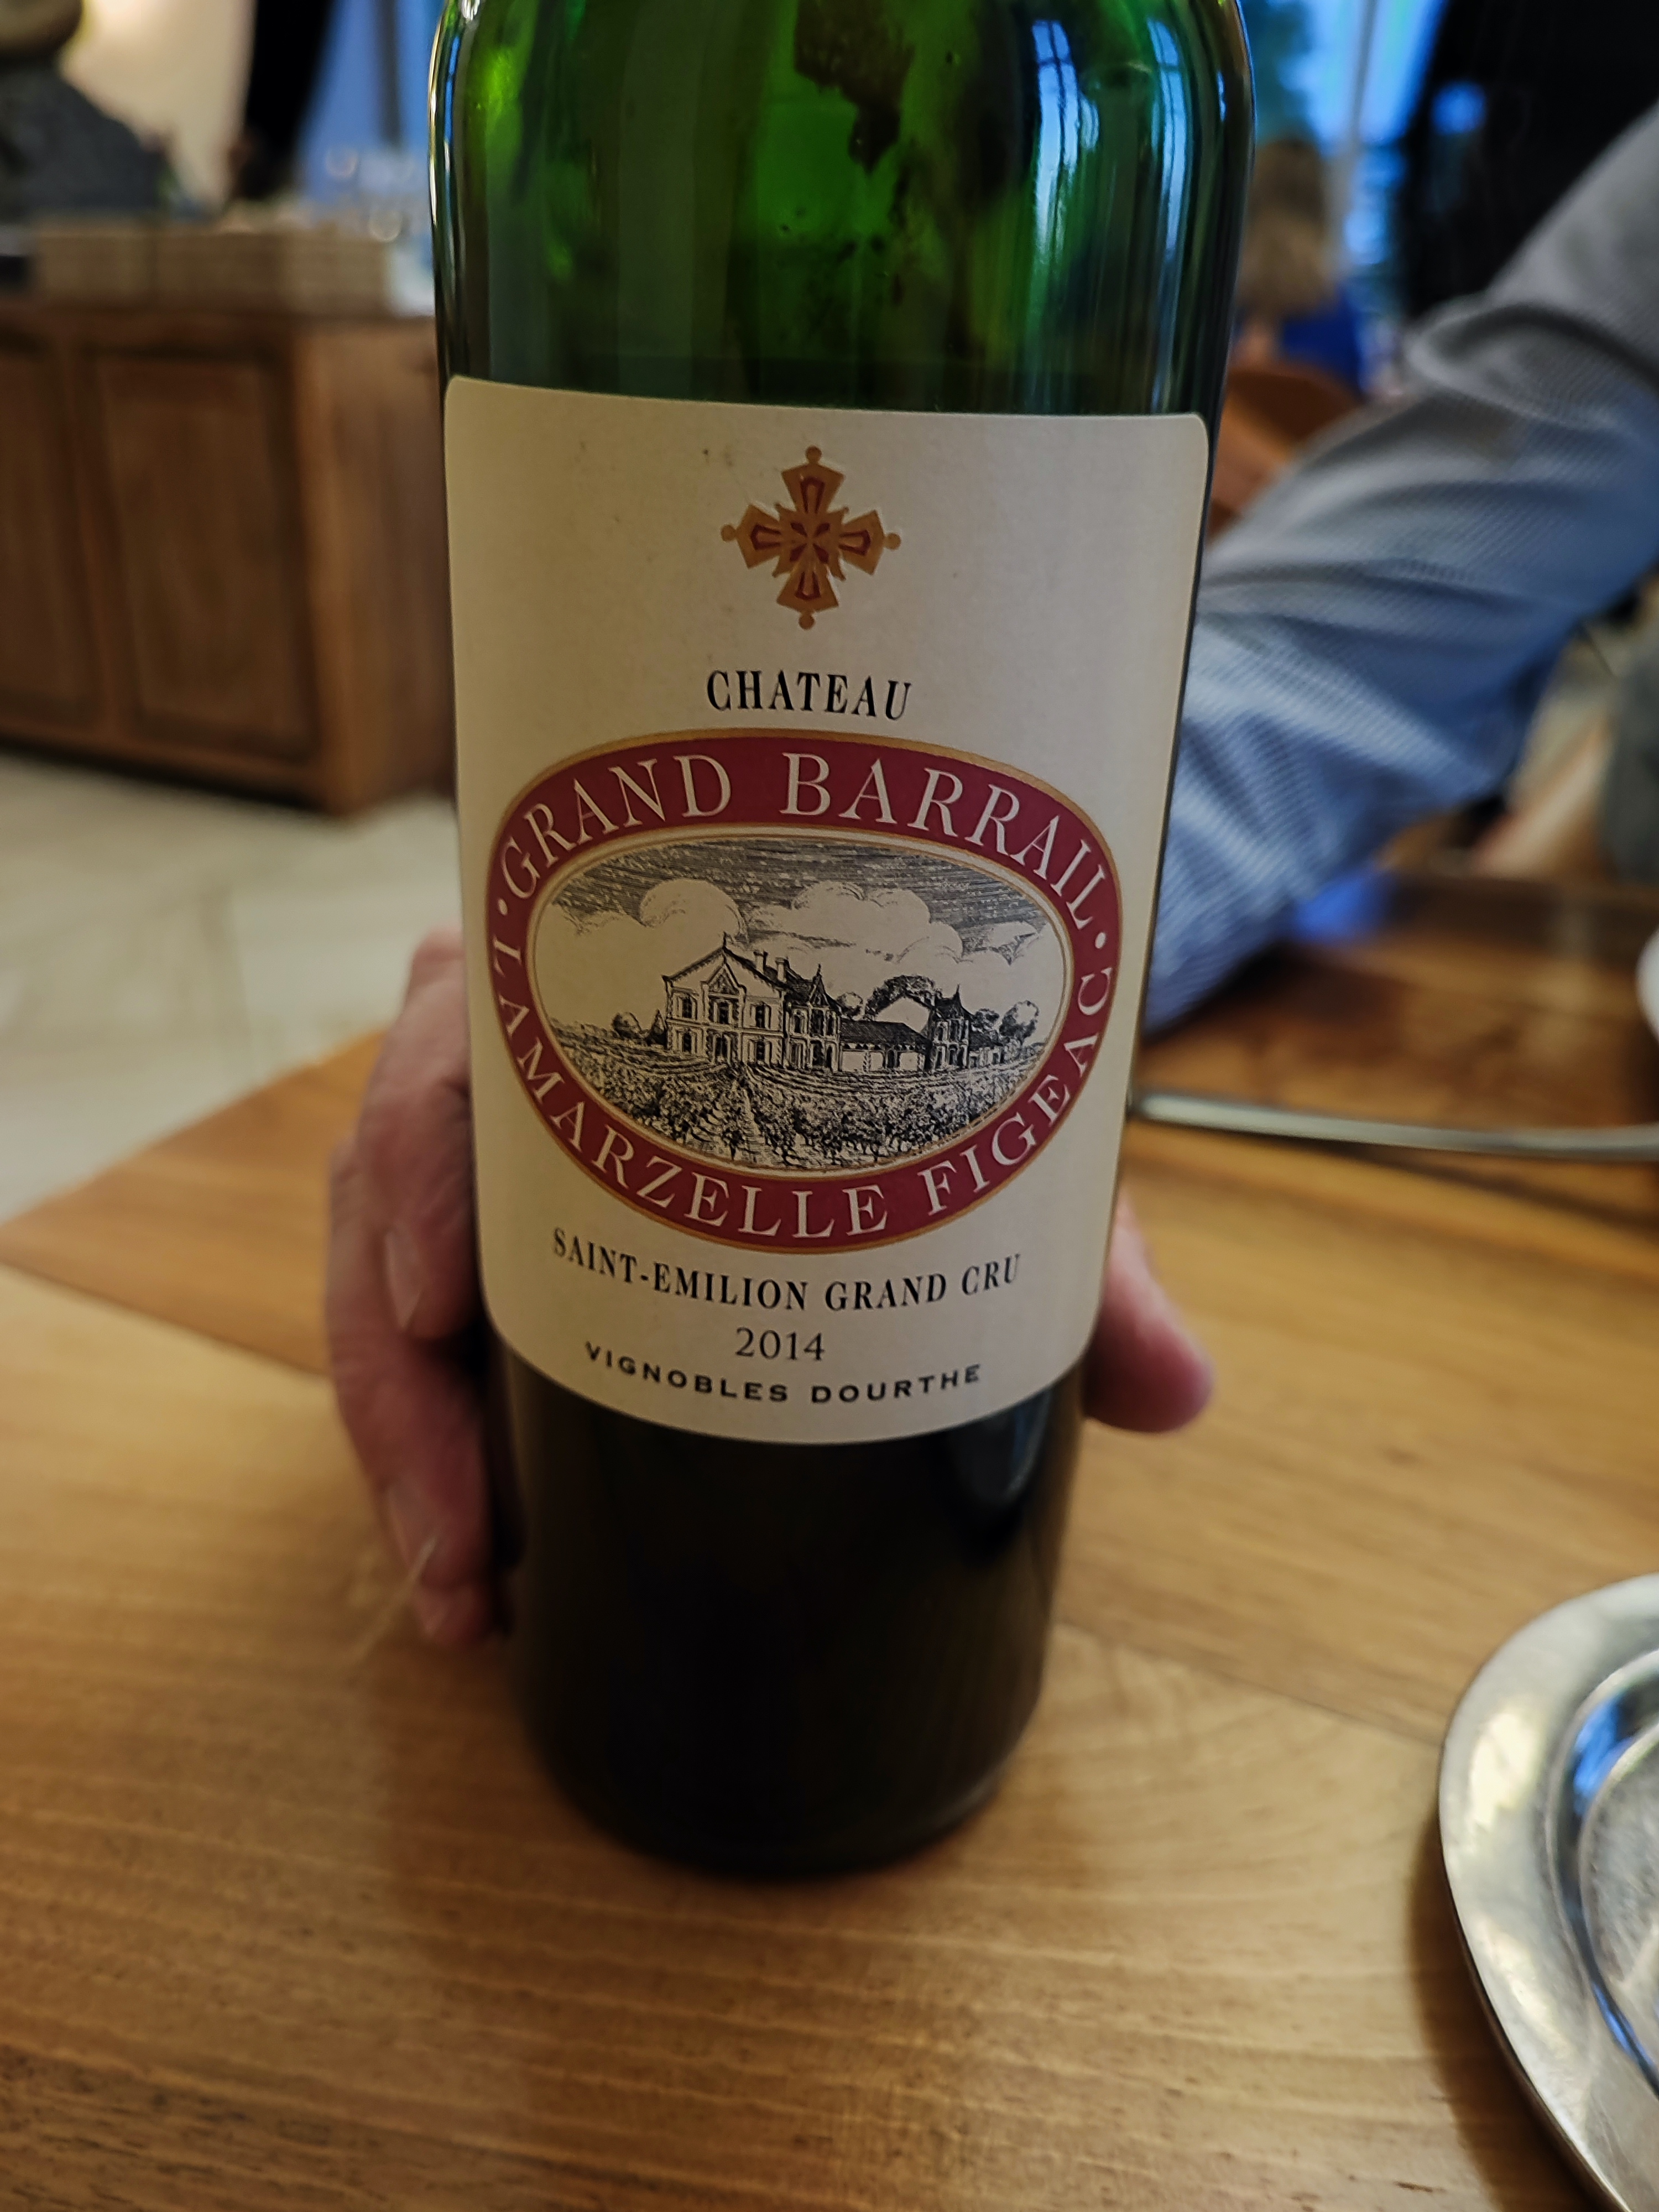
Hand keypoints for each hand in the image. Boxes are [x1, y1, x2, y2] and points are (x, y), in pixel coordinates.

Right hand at [328, 928, 1213, 1646]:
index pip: (456, 1051)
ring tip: (462, 1592)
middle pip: (385, 1201)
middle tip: (464, 1542)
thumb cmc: (922, 1068)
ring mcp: (482, 1161)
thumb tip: (1178, 1395)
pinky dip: (429, 1450)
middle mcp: (507, 1063)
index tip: (444, 1305)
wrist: (911, 1028)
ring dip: (404, 1447)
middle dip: (400, 1389)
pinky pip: (414, 1339)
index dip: (423, 1172)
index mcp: (588, 990)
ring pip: (383, 1289)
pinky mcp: (490, 1246)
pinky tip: (475, 1566)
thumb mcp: (985, 1147)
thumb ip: (1076, 1256)